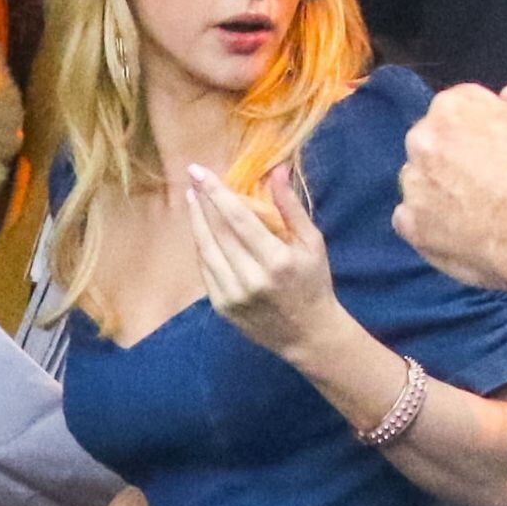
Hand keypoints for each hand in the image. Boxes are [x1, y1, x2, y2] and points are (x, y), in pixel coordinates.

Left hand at [186, 161, 342, 366]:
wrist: (308, 335)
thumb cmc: (314, 283)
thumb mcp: (312, 243)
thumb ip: (291, 206)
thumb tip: (276, 169)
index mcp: (276, 260)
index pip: (238, 218)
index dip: (216, 192)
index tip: (199, 171)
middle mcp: (251, 279)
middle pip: (217, 232)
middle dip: (202, 202)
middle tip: (193, 179)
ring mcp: (233, 296)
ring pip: (206, 250)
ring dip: (196, 222)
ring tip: (192, 199)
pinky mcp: (223, 307)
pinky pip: (205, 270)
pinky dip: (201, 247)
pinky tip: (201, 230)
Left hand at [394, 82, 506, 292]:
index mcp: (455, 105)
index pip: (458, 111)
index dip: (480, 131)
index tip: (498, 150)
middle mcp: (425, 139)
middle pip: (432, 144)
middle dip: (453, 158)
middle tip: (486, 182)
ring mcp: (414, 184)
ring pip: (420, 182)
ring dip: (440, 191)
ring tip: (475, 211)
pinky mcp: (410, 225)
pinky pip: (412, 220)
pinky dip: (430, 225)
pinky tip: (459, 232)